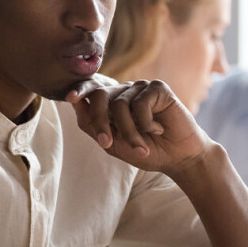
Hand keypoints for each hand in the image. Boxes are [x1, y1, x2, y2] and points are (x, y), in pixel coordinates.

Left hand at [66, 79, 211, 176]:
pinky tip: (159, 129)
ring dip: (129, 132)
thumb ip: (92, 125)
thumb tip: (74, 103)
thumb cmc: (146, 151)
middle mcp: (125, 91)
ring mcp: (141, 88)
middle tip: (107, 144)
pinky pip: (141, 103)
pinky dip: (147, 123)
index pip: (91, 90)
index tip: (70, 98)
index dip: (80, 91)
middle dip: (100, 122)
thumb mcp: (113, 144)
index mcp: (112, 102)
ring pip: (120, 105)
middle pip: (100, 96)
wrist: (178, 158)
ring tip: (142, 146)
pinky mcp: (158, 88)